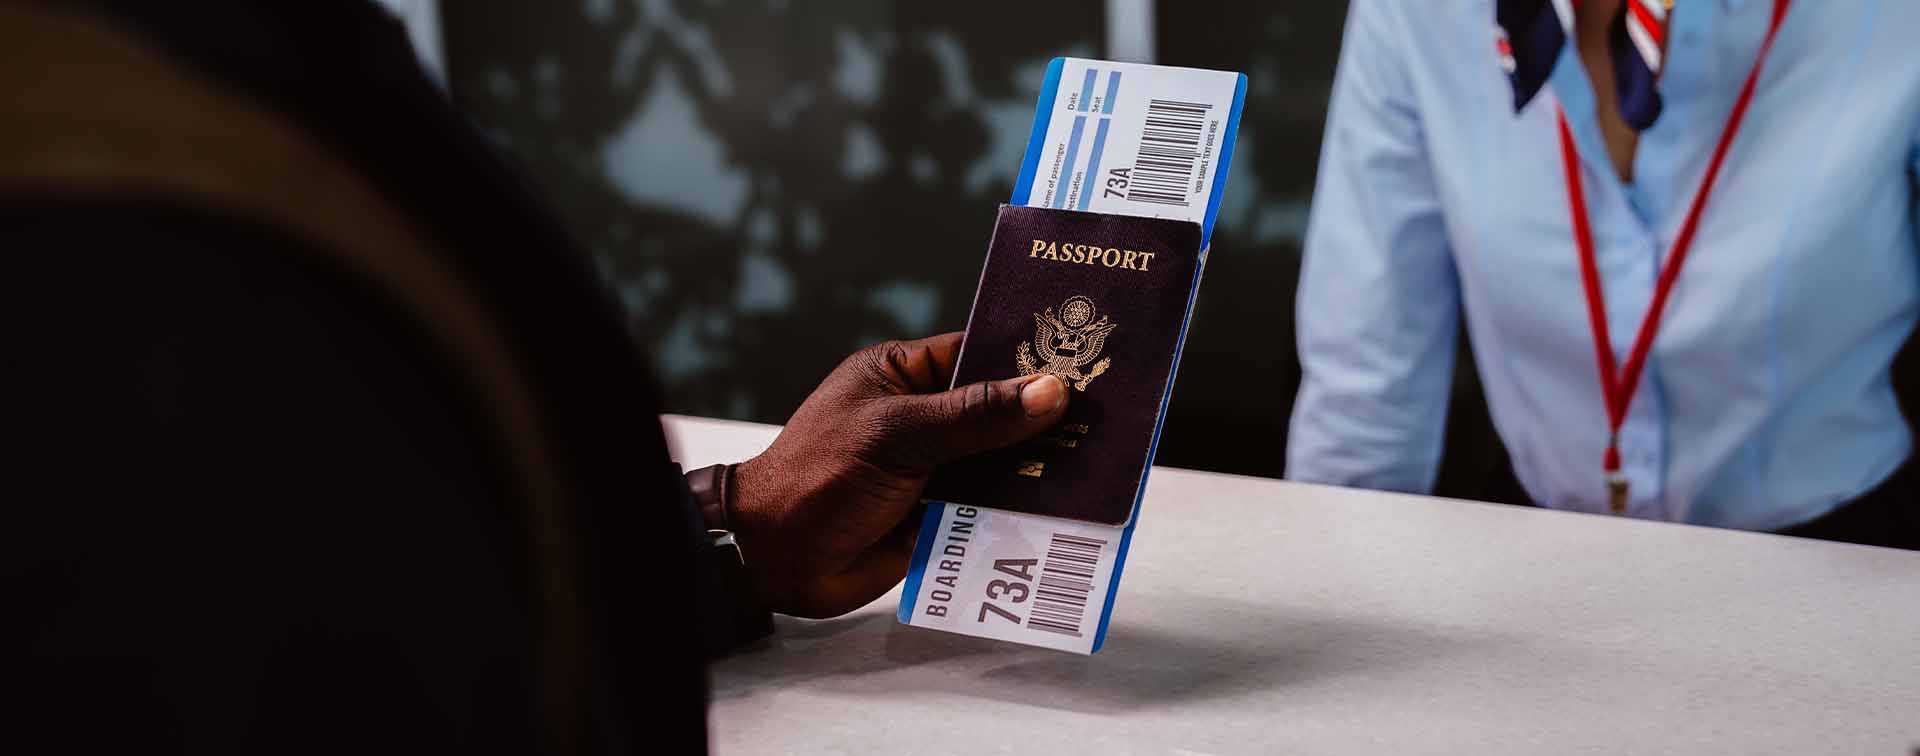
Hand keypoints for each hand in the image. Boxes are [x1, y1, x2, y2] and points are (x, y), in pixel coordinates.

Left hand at [730, 332, 1067, 617]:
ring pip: (1002, 463)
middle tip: (1111, 418)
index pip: (979, 354)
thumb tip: (1048, 392)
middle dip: (1046, 419)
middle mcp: (924, 419)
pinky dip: (1022, 512)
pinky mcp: (940, 516)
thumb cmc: (817, 476)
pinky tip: (1067, 512)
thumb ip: (975, 416)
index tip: (1088, 356)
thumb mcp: (898, 434)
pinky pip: (992, 510)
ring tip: (1100, 465)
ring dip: (1040, 469)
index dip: (1030, 357)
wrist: (774, 558)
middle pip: (1001, 412)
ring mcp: (934, 469)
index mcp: (904, 376)